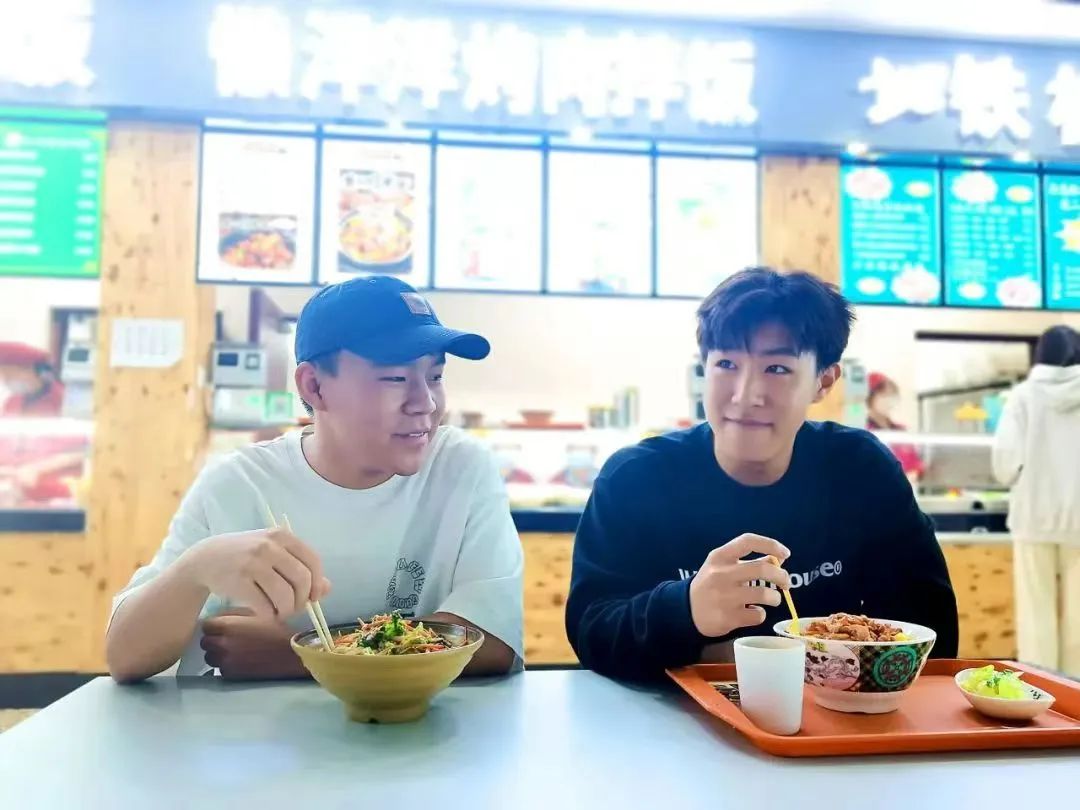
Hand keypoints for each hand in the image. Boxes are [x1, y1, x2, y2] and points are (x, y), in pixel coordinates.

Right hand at [177, 527, 329, 618]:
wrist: (206, 558)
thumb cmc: (247, 557)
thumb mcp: (274, 553)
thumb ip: (300, 566)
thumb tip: (327, 589)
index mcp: (282, 536)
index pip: (313, 561)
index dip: (318, 582)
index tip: (315, 597)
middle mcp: (269, 546)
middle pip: (302, 580)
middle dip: (302, 600)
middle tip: (294, 607)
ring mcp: (253, 563)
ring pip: (285, 596)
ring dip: (286, 610)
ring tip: (280, 612)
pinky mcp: (239, 582)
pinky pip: (265, 607)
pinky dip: (269, 615)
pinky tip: (265, 612)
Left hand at [200, 610, 308, 679]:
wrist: (290, 653)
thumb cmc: (276, 631)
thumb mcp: (255, 615)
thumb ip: (234, 616)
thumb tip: (221, 618)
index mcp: (226, 626)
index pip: (206, 625)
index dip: (215, 625)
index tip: (224, 626)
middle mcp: (220, 644)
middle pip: (205, 642)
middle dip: (214, 640)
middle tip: (229, 639)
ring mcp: (224, 661)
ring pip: (210, 657)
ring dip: (218, 653)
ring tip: (234, 651)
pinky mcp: (230, 675)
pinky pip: (221, 669)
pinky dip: (227, 665)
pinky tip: (241, 661)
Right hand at [689, 533, 791, 637]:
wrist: (687, 610)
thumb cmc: (710, 584)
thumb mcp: (723, 566)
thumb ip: (750, 561)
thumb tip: (779, 558)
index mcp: (720, 557)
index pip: (748, 541)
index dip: (771, 545)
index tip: (785, 553)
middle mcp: (721, 574)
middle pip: (762, 569)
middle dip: (781, 576)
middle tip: (785, 582)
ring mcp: (724, 597)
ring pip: (765, 594)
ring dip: (775, 598)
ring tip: (773, 599)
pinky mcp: (728, 617)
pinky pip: (758, 615)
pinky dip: (761, 614)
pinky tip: (753, 612)